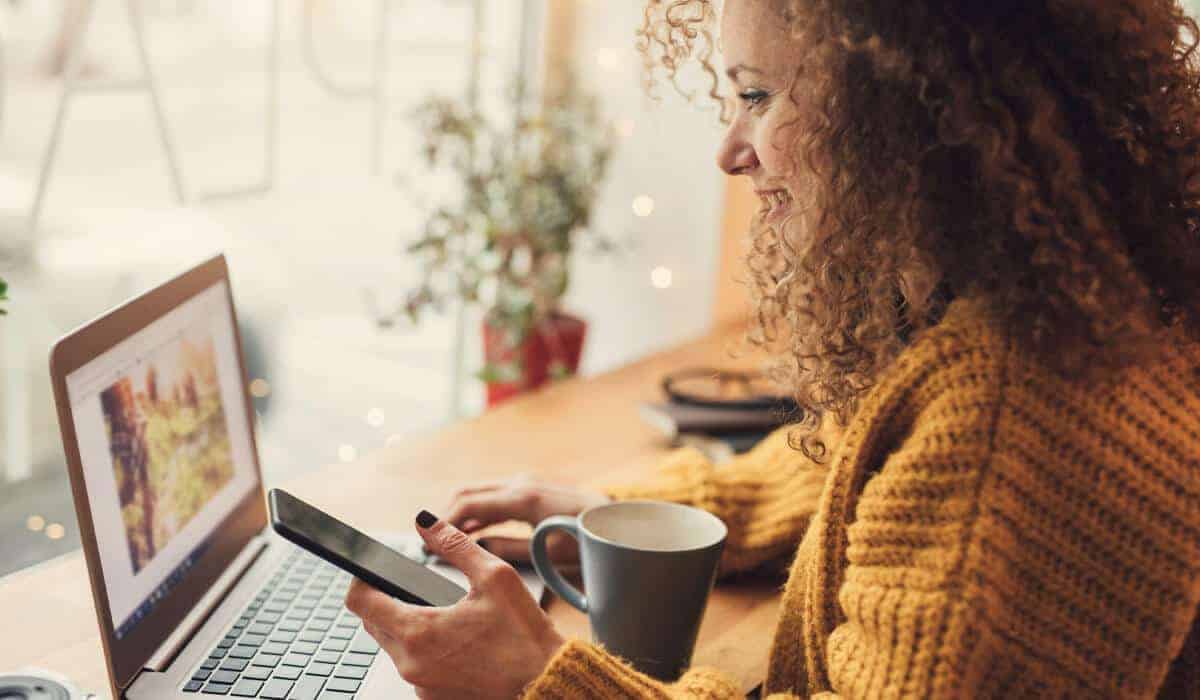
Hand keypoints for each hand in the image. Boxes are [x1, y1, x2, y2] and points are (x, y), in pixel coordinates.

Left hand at [346, 511, 565, 699]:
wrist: (545, 685)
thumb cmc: (525, 636)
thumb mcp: (495, 577)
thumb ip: (455, 544)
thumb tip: (425, 522)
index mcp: (418, 632)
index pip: (360, 602)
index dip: (361, 579)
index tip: (371, 570)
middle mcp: (410, 664)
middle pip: (373, 624)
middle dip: (387, 602)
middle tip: (417, 589)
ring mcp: (420, 685)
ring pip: (393, 647)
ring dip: (406, 627)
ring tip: (444, 615)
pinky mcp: (432, 697)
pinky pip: (414, 667)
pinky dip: (424, 651)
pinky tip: (455, 642)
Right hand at [444, 475, 610, 563]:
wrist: (618, 522)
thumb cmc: (589, 540)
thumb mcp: (546, 553)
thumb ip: (506, 549)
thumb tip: (475, 549)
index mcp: (523, 497)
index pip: (469, 504)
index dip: (443, 522)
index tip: (426, 540)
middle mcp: (521, 483)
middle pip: (468, 492)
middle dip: (445, 514)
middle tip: (428, 540)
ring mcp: (526, 482)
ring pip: (479, 491)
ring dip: (460, 512)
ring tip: (445, 539)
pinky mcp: (531, 488)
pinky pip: (494, 495)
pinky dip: (477, 510)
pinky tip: (471, 531)